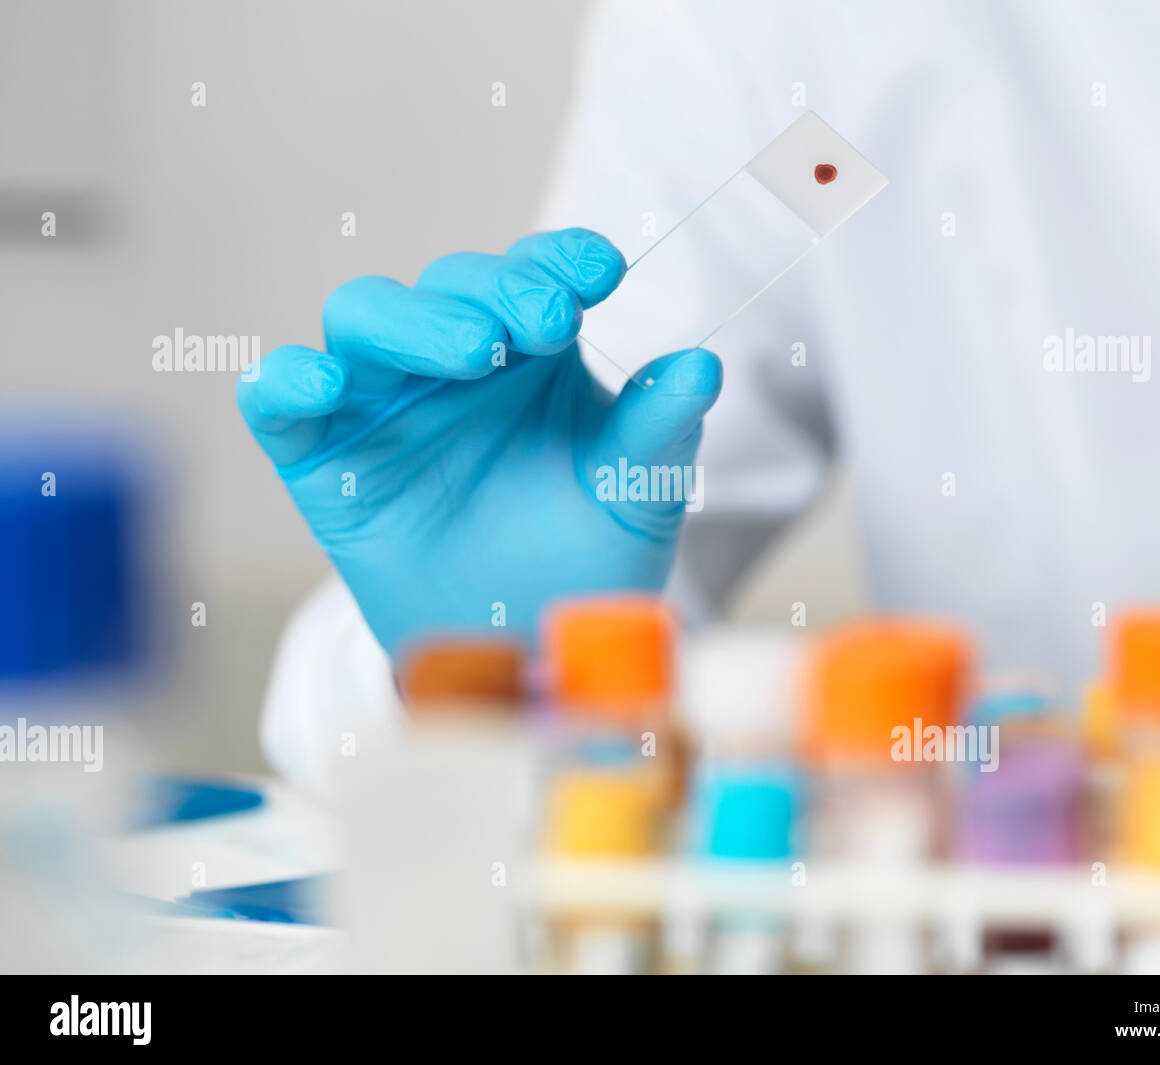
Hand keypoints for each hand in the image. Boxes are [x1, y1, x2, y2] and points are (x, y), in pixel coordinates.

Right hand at [238, 229, 721, 657]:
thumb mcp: (635, 494)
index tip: (602, 271)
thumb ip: (659, 428)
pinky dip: (286, 382)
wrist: (526, 649)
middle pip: (448, 285)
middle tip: (549, 323)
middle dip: (498, 290)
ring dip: (414, 321)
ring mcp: (381, 403)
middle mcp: (450, 363)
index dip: (560, 260)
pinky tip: (317, 382)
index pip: (533, 276)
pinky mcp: (321, 458)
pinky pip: (279, 403)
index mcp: (529, 352)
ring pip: (365, 318)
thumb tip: (704, 363)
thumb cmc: (583, 559)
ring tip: (475, 352)